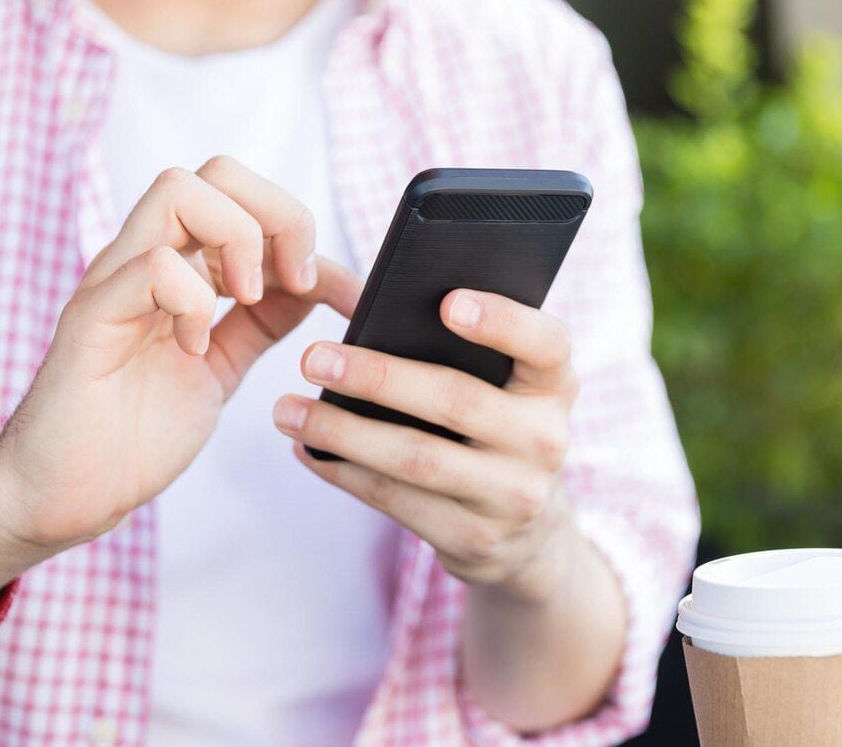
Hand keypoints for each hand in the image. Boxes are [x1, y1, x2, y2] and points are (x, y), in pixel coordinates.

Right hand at [0, 156, 361, 569]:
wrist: (68, 495)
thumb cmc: (134, 433)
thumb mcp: (222, 366)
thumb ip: (261, 322)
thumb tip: (315, 283)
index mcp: (178, 267)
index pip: (243, 196)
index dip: (303, 232)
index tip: (340, 294)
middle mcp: (144, 260)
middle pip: (217, 173)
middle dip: (279, 215)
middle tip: (296, 283)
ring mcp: (115, 283)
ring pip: (179, 191)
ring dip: (238, 241)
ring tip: (249, 302)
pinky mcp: (91, 319)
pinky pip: (151, 265)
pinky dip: (192, 299)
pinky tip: (192, 348)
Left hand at [273, 289, 581, 601]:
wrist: (529, 534)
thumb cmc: (497, 428)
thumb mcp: (508, 389)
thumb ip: (466, 350)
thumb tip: (363, 308)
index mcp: (554, 384)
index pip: (545, 343)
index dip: (501, 321)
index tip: (447, 302)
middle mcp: (545, 439)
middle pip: (457, 401)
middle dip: (378, 378)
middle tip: (312, 358)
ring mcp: (513, 495)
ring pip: (416, 459)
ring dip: (343, 432)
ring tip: (287, 410)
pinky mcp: (475, 539)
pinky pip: (397, 502)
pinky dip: (345, 473)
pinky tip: (308, 449)